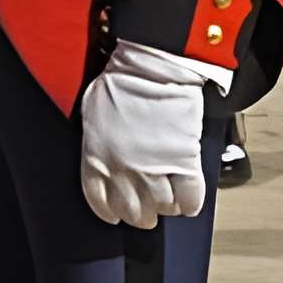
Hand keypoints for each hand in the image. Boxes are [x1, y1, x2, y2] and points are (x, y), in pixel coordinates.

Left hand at [78, 40, 221, 228]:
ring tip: (169, 202)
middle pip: (134, 211)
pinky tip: (189, 202)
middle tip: (147, 211)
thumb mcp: (92, 112)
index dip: (112, 212)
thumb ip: (95, 140)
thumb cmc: (119, 81)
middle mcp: (124, 172)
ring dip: (166, 208)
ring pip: (162, 207)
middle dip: (141, 215)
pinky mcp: (183, 163)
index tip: (118, 213)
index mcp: (96, 161)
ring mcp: (155, 170)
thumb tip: (100, 150)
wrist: (152, 67)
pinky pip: (189, 197)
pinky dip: (190, 204)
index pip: (101, 203)